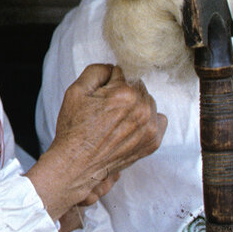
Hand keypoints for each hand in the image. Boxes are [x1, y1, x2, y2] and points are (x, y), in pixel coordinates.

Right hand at [27, 64, 165, 219]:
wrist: (76, 163)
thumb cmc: (74, 129)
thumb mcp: (75, 91)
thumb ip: (97, 70)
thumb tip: (114, 68)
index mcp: (124, 93)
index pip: (122, 72)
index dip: (108, 82)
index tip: (100, 95)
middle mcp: (142, 109)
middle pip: (137, 86)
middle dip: (124, 92)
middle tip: (106, 108)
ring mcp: (150, 127)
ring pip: (148, 101)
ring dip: (136, 105)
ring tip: (117, 119)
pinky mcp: (153, 142)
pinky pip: (158, 119)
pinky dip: (147, 120)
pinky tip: (130, 127)